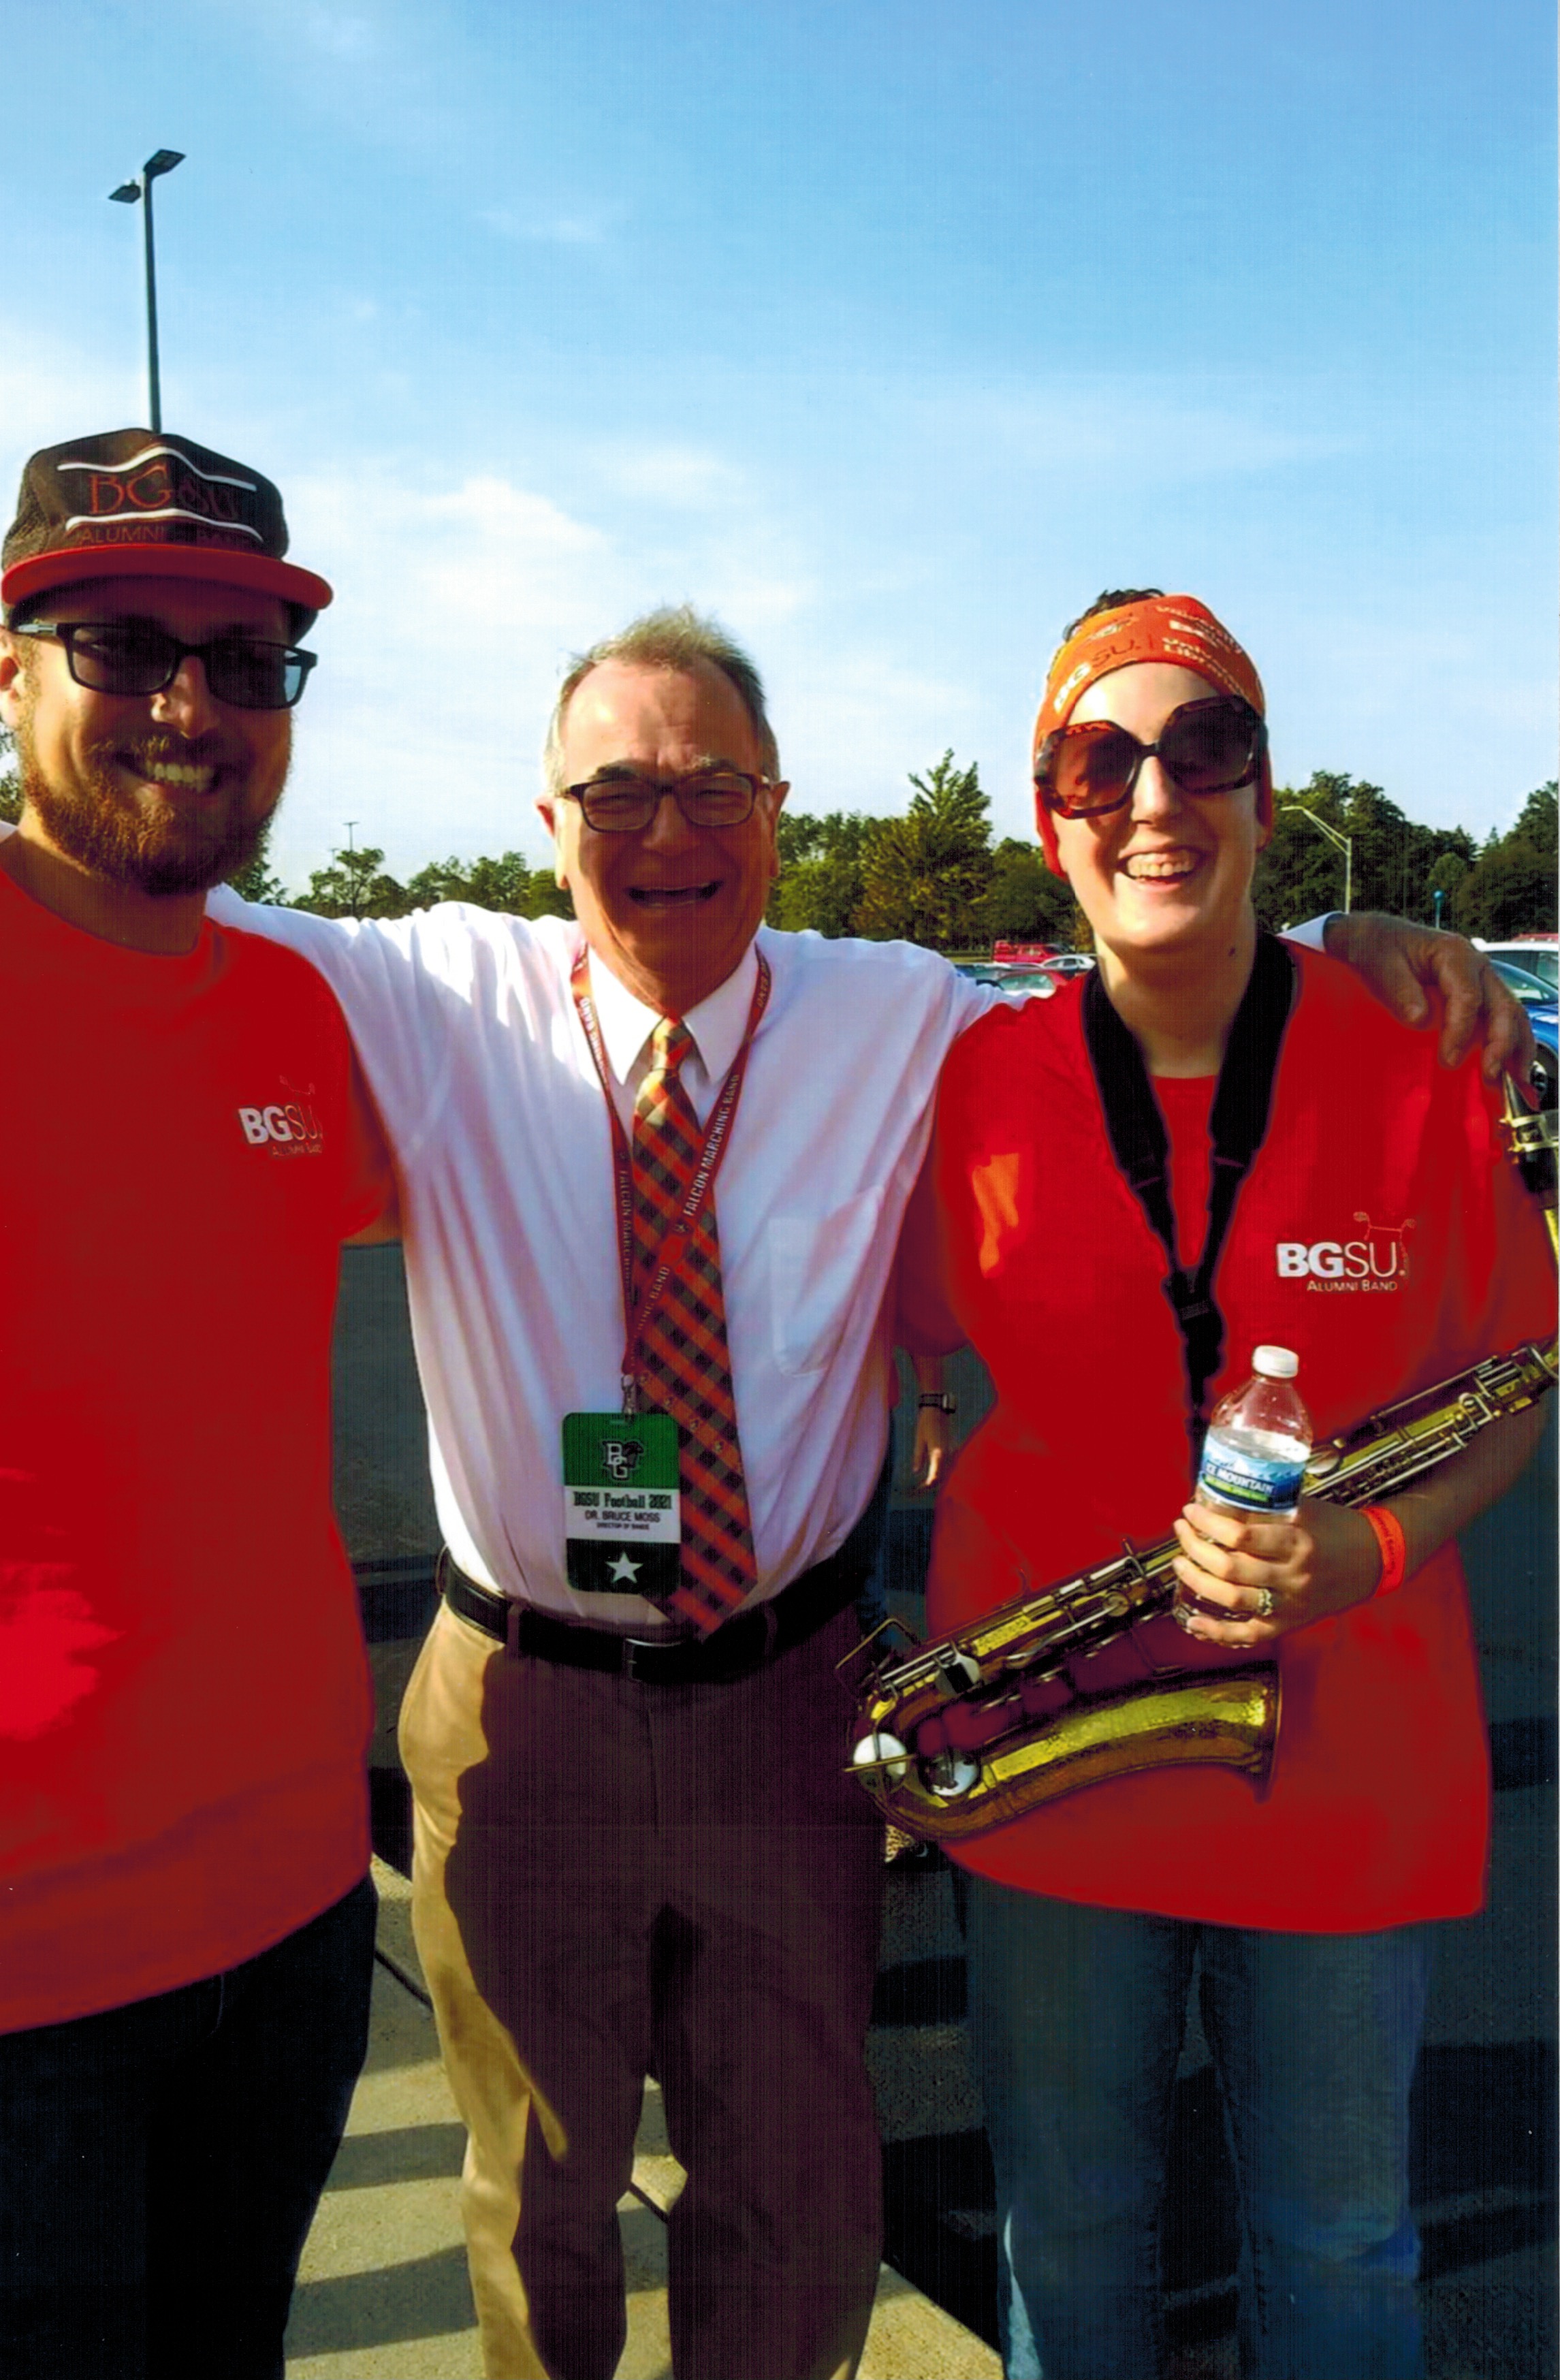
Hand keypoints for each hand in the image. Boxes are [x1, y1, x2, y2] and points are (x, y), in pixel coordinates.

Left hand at [911, 1405, 951, 1488]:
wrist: (938, 1408)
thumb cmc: (926, 1422)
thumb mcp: (919, 1439)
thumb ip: (918, 1457)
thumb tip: (916, 1471)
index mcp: (938, 1453)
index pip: (934, 1477)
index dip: (926, 1487)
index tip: (917, 1491)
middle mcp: (948, 1454)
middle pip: (941, 1478)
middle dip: (929, 1486)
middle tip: (916, 1490)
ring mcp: (952, 1452)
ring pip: (945, 1473)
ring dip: (935, 1480)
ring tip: (922, 1485)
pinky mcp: (952, 1449)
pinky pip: (947, 1465)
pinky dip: (940, 1472)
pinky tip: (931, 1475)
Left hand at [1170, 1496, 1380, 1644]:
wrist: (1375, 1559)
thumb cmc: (1336, 1527)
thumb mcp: (1303, 1509)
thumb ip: (1265, 1510)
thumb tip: (1217, 1501)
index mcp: (1297, 1542)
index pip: (1242, 1536)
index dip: (1208, 1524)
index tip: (1191, 1510)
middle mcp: (1293, 1576)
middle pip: (1230, 1569)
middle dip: (1195, 1548)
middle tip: (1182, 1531)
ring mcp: (1291, 1604)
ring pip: (1232, 1600)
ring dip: (1198, 1581)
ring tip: (1181, 1563)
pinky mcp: (1290, 1623)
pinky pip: (1248, 1634)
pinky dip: (1216, 1632)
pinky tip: (1192, 1622)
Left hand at [1322, 913, 1535, 1082]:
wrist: (1379, 939)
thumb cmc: (1380, 949)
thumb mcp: (1381, 964)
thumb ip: (1400, 989)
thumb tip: (1419, 1019)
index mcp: (1454, 954)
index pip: (1468, 996)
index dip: (1460, 1031)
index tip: (1448, 1060)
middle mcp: (1477, 966)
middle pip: (1502, 1006)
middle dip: (1500, 1044)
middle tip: (1489, 1075)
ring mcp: (1483, 981)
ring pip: (1512, 1014)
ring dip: (1517, 1048)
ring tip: (1514, 1079)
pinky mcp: (1481, 996)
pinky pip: (1505, 1019)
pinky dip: (1513, 1044)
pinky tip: (1512, 1069)